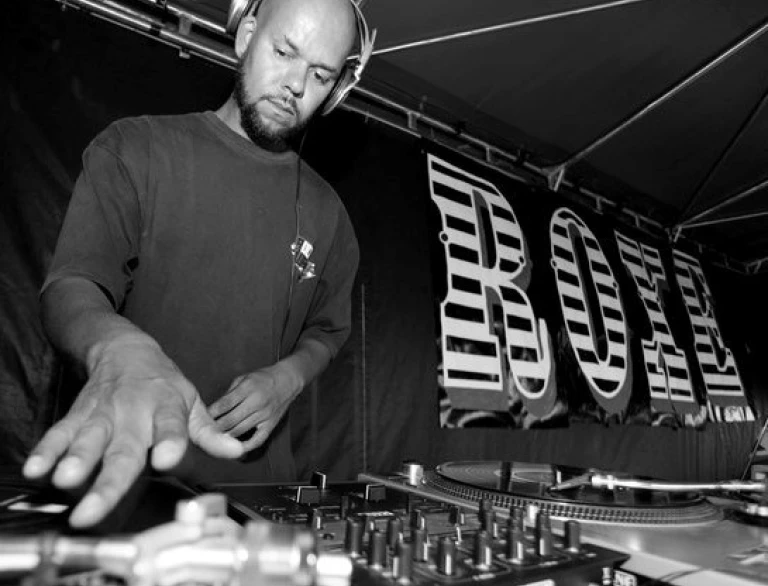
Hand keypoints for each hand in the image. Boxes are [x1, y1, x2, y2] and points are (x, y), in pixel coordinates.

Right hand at [22, 336, 243, 526]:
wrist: (124, 349)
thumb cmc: (163, 383)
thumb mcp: (191, 403)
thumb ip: (209, 432)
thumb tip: (238, 451)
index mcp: (166, 406)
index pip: (170, 426)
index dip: (169, 441)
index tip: (166, 459)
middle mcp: (133, 411)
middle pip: (123, 447)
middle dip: (110, 478)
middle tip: (97, 506)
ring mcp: (102, 413)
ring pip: (88, 440)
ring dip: (75, 459)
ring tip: (67, 479)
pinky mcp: (78, 415)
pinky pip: (60, 433)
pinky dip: (46, 450)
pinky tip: (35, 468)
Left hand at [208, 365, 300, 452]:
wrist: (288, 380)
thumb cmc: (263, 378)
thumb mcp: (244, 378)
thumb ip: (229, 393)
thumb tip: (214, 409)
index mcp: (248, 388)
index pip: (225, 403)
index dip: (211, 413)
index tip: (201, 418)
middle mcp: (256, 402)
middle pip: (230, 420)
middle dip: (215, 427)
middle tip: (203, 432)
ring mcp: (264, 415)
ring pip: (240, 431)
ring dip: (225, 436)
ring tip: (213, 440)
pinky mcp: (271, 425)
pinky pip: (257, 440)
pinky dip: (245, 446)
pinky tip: (234, 448)